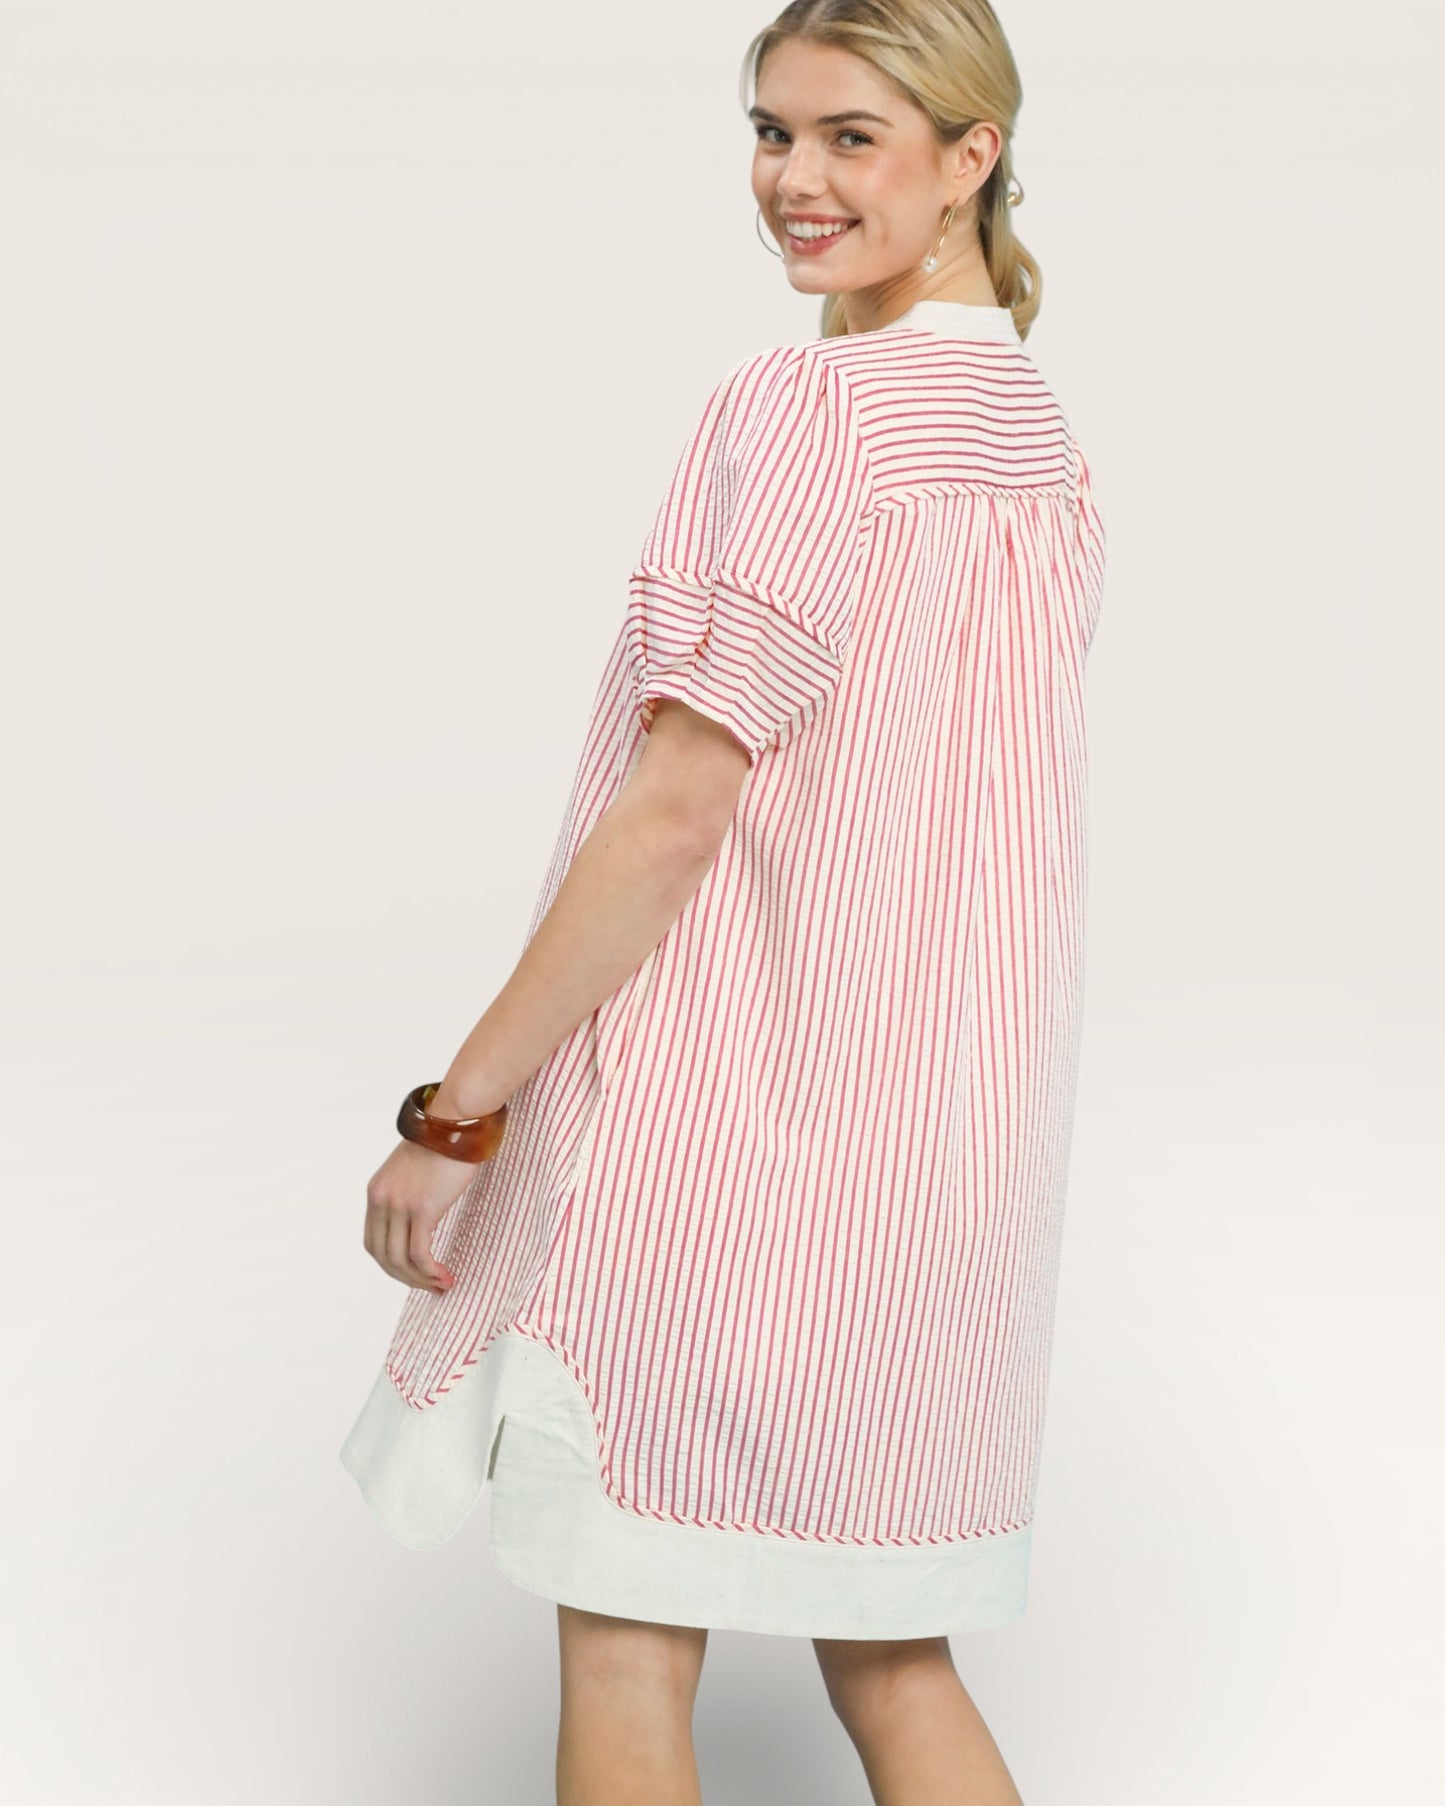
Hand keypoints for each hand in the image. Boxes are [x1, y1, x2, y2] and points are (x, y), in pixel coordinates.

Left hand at [364, 1138, 477, 1293]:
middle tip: (430, 1286)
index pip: (373, 1243)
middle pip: (383, 1256)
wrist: (456, 1122)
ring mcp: (399, 1205)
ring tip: (442, 1284)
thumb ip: (408, 1194)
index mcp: (376, 1192)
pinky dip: (429, 1271)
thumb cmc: (445, 1144)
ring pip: (400, 1260)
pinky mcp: (421, 1208)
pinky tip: (444, 1276)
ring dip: (420, 1279)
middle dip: (405, 1278)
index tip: (414, 1273)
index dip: (391, 1265)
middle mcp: (381, 1200)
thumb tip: (421, 1220)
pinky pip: (419, 1253)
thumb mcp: (414, 1171)